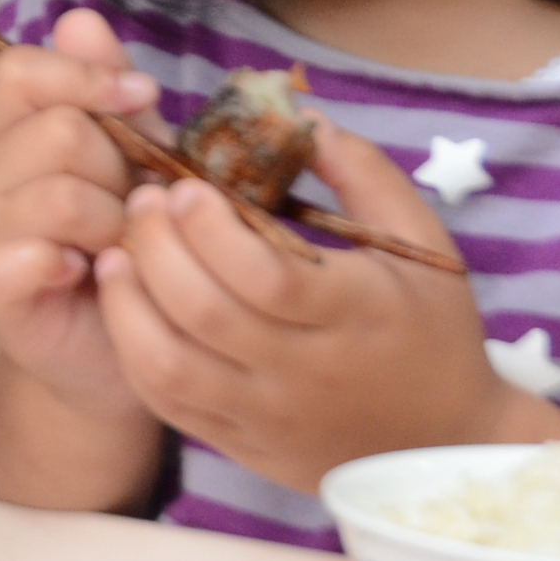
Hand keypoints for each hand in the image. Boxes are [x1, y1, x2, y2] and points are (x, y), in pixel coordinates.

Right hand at [0, 6, 162, 428]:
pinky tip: (88, 276)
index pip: (21, 70)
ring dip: (114, 224)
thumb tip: (82, 19)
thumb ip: (111, 94)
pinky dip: (75, 263)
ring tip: (120, 249)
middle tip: (132, 207)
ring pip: (61, 195)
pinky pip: (33, 253)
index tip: (140, 100)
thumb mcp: (135, 159)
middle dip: (119, 169)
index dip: (84, 77)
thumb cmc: (127, 246)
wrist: (116, 348)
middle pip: (58, 132)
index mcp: (16, 132)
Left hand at [96, 120, 552, 493]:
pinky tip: (127, 305)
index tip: (186, 186)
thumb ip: (363, 173)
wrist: (443, 446)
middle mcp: (305, 372)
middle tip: (141, 201)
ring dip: (128, 303)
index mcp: (356, 315)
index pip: (266, 276)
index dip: (212, 229)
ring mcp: (266, 416)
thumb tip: (298, 114)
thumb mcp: (422, 244)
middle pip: (206, 314)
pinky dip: (133, 351)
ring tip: (116, 251)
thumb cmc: (432, 330)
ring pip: (170, 367)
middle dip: (158, 248)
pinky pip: (166, 403)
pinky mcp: (239, 444)